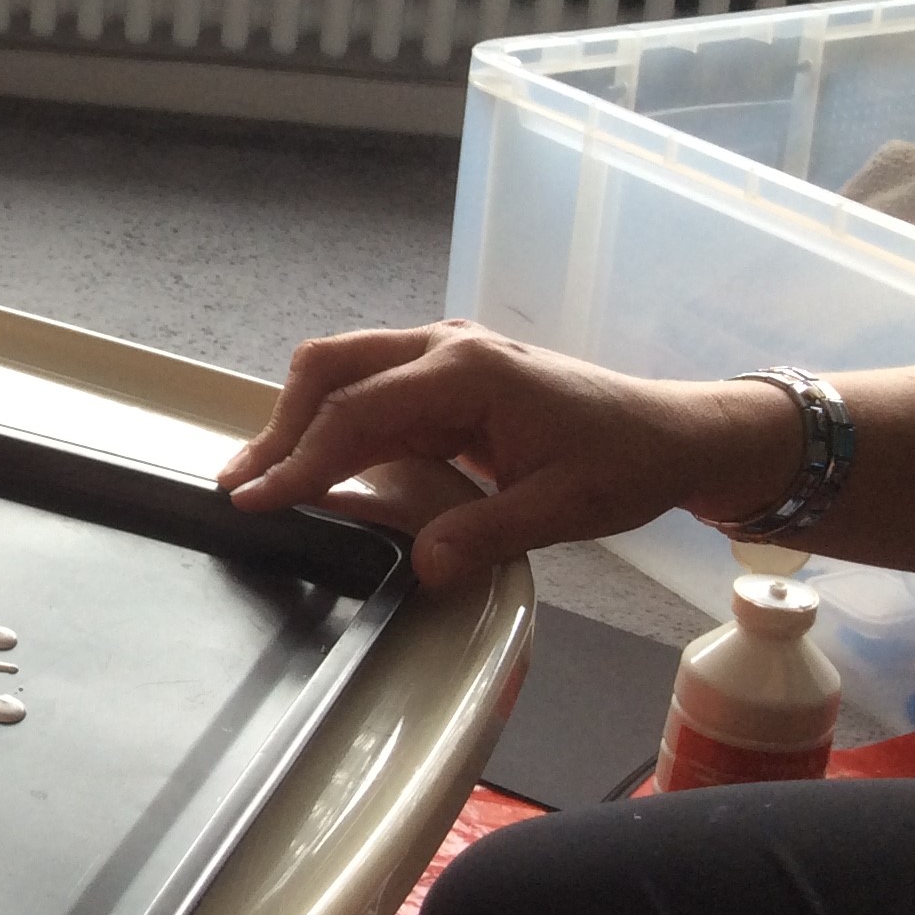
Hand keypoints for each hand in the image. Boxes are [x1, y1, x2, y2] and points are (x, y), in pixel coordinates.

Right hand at [216, 321, 798, 583]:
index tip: (256, 497)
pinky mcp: (443, 372)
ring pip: (342, 370)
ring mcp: (442, 353)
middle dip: (279, 425)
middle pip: (331, 368)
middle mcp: (444, 348)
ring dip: (296, 418)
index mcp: (468, 373)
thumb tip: (419, 566)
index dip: (300, 458)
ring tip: (261, 476)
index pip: (358, 413)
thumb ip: (484, 534)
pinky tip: (311, 462)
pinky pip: (369, 388)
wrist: (674, 430)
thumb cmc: (626, 463)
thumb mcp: (563, 510)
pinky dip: (329, 420)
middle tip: (241, 485)